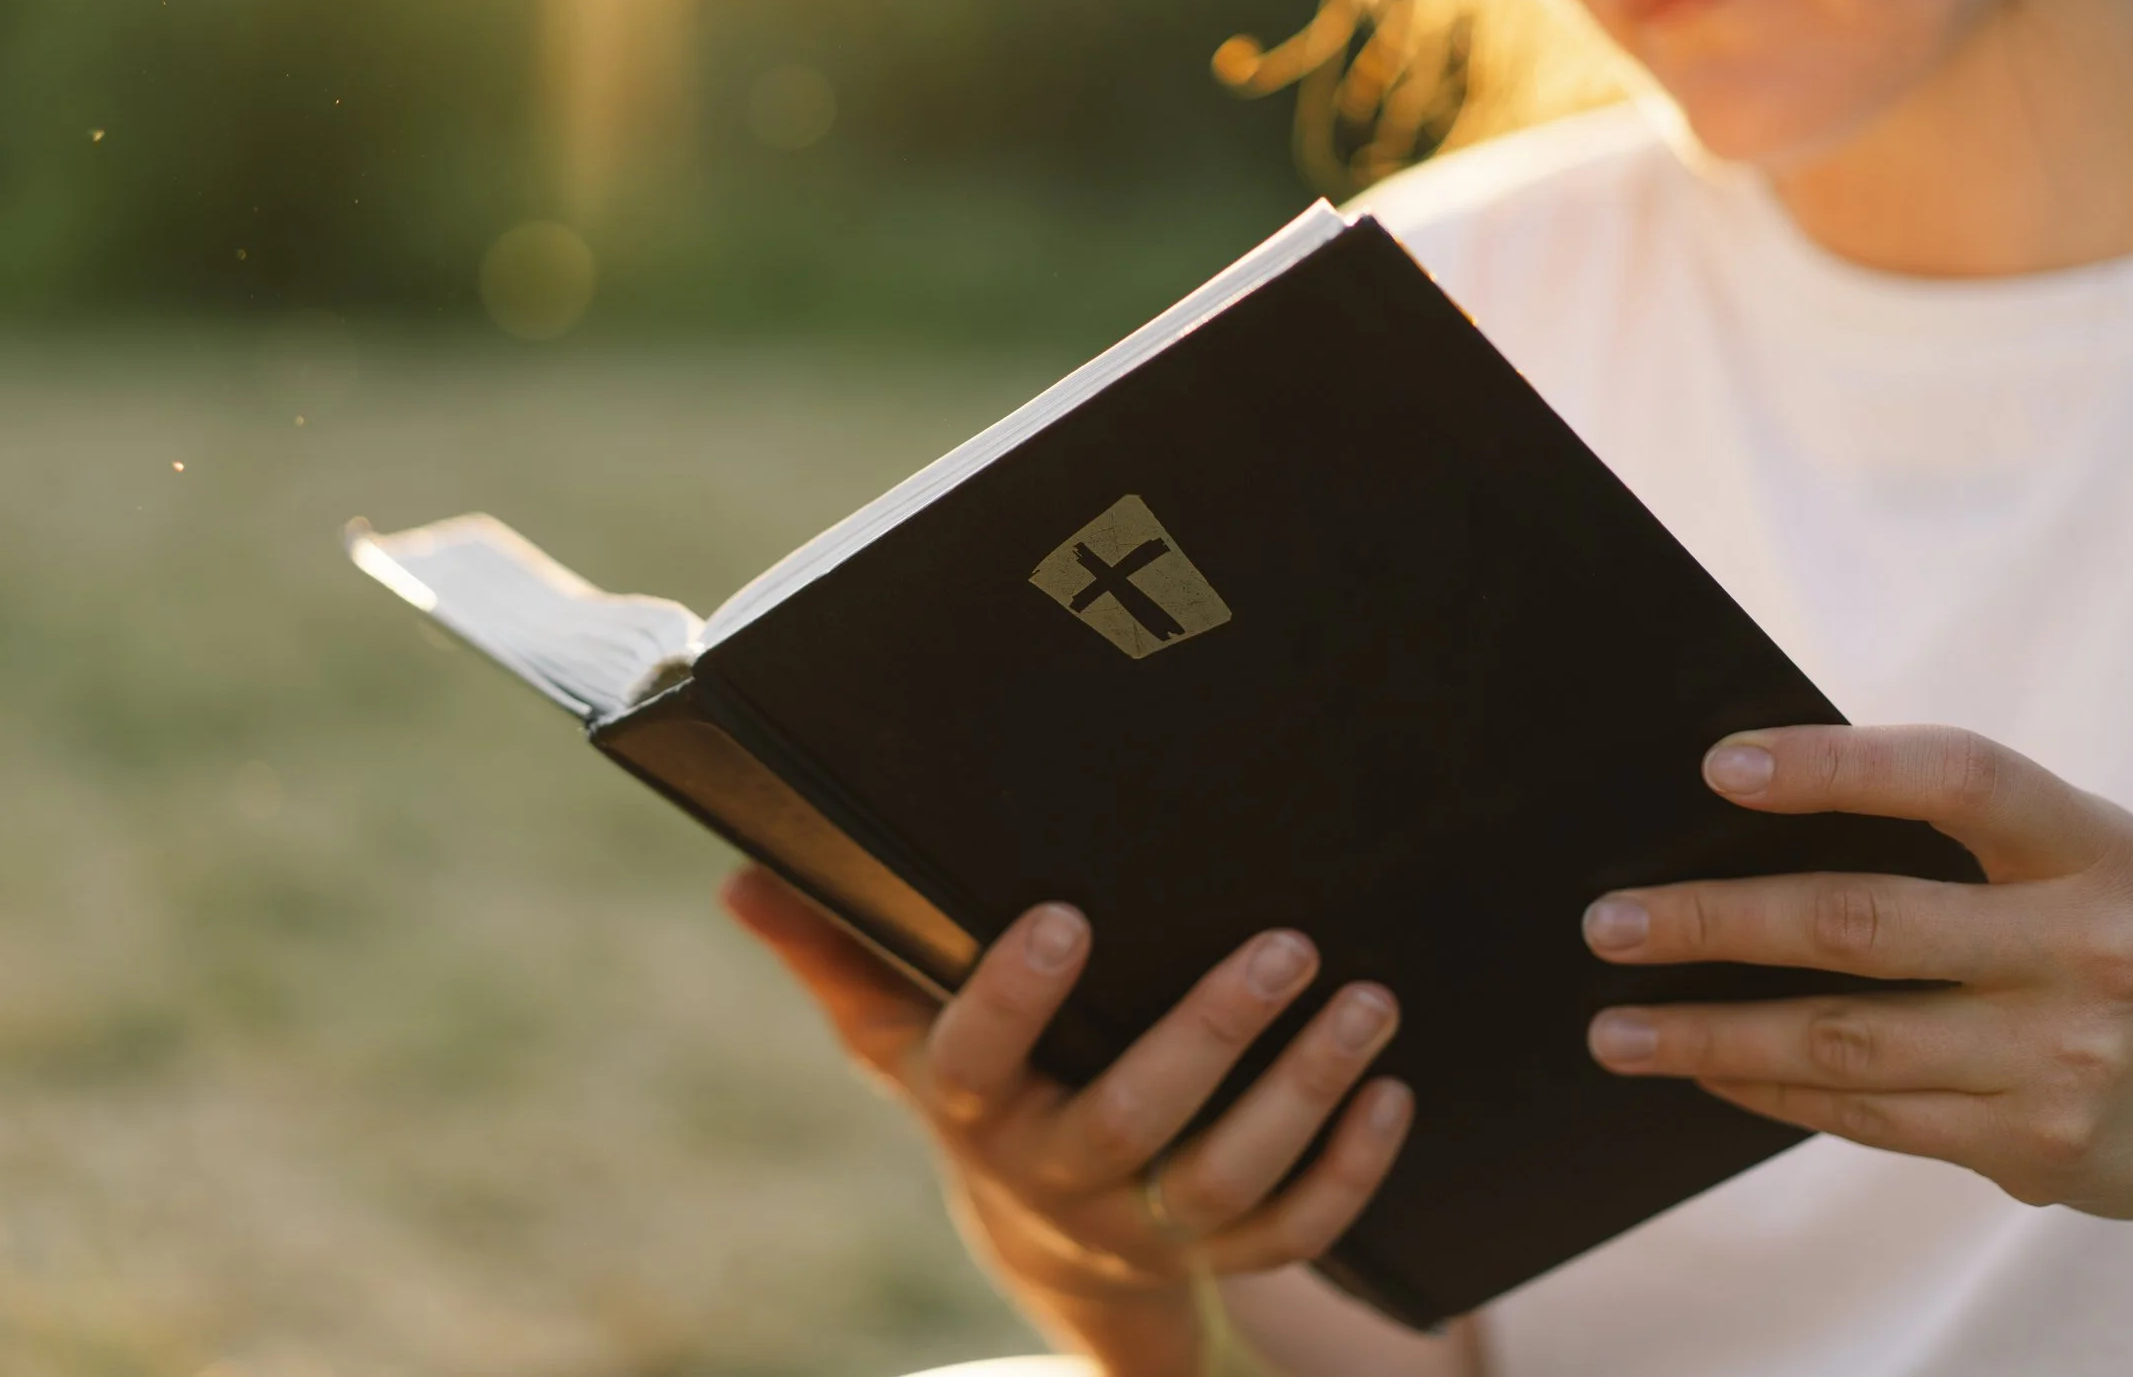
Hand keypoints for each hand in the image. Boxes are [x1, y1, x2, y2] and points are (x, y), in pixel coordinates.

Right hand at [721, 865, 1412, 1376]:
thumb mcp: (894, 1041)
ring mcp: (1147, 1226)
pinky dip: (1350, 1170)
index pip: (976, 1061)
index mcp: (976, 1111)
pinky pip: (1294, 1231)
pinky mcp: (1223, 1254)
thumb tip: (740, 879)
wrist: (1046, 1253)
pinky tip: (1393, 1092)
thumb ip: (833, 956)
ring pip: (1230, 1180)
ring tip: (1369, 1003)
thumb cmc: (977, 1099)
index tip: (1062, 914)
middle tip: (1287, 943)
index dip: (1013, 999)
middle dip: (1210, 1035)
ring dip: (1306, 1092)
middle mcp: (1059, 1177)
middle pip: (1133, 1123)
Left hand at [1581, 724, 2132, 1272]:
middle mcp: (2087, 950)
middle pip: (1861, 924)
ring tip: (1614, 1027)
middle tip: (1606, 922)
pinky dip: (1766, 1089)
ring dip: (1708, 1033)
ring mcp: (2063, 1058)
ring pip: (1842, 1041)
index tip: (1720, 766)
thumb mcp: (2084, 863)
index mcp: (2094, 848)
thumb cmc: (2117, 942)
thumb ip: (1959, 833)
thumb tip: (1749, 808)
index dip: (1835, 766)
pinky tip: (1700, 1066)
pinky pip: (1866, 1115)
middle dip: (1714, 922)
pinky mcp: (2033, 1144)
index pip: (1956, 778)